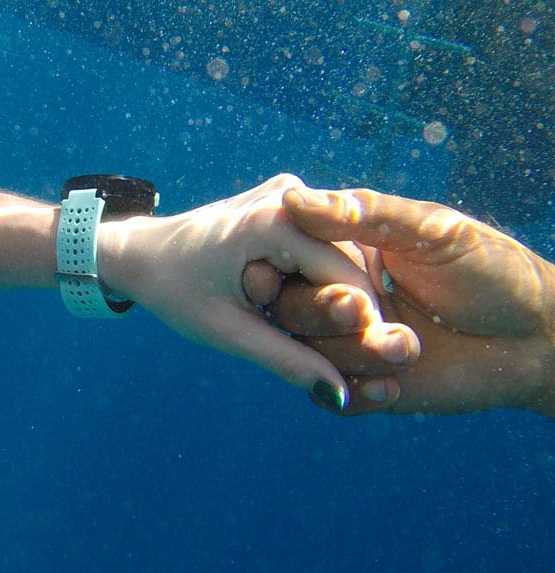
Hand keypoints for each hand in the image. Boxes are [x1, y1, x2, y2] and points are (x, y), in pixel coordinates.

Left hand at [98, 174, 418, 409]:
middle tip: (325, 349)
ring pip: (339, 254)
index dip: (361, 325)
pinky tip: (291, 301)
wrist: (140, 253)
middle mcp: (290, 194)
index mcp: (274, 220)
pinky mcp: (288, 199)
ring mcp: (290, 191)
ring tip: (298, 324)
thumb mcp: (227, 331)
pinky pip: (320, 244)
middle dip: (343, 310)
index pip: (347, 279)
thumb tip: (339, 393)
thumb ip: (285, 359)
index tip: (366, 364)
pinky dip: (314, 277)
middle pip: (348, 264)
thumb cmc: (174, 291)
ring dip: (328, 294)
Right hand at [266, 185, 554, 415]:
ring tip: (409, 348)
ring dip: (354, 354)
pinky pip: (331, 397)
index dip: (285, 269)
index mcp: (345, 252)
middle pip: (290, 308)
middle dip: (322, 313)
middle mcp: (339, 296)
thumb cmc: (490, 270)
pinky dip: (355, 395)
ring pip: (309, 354)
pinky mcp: (364, 384)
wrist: (536, 338)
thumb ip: (363, 214)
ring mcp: (349, 342)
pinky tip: (393, 387)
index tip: (293, 273)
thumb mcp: (431, 229)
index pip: (289, 258)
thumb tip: (291, 200)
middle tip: (364, 311)